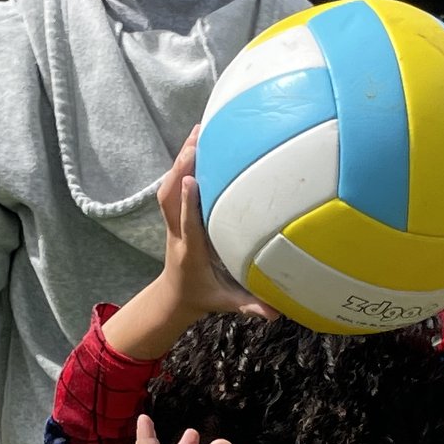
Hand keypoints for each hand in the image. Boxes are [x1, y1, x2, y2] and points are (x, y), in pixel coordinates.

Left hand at [157, 134, 265, 318]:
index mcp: (190, 252)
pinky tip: (197, 143)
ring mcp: (173, 223)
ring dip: (180, 159)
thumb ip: (249, 306)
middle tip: (197, 138)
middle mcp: (178, 233)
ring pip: (168, 187)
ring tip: (198, 131)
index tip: (192, 179)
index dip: (188, 202)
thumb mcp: (226, 304)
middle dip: (180, 167)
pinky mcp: (175, 215)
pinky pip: (172, 185)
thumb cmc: (202, 297)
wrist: (173, 296)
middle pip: (170, 196)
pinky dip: (182, 163)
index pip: (187, 224)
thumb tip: (276, 312)